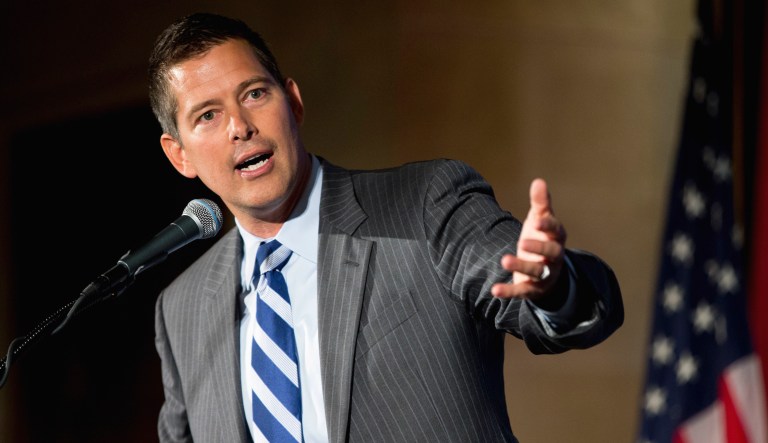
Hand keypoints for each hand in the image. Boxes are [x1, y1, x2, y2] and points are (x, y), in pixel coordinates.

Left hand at [491, 178, 566, 302]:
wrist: (547, 271)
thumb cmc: (542, 238)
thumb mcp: (541, 220)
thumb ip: (541, 203)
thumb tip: (538, 180)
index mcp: (557, 237)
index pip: (556, 230)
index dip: (547, 225)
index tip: (536, 220)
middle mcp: (554, 257)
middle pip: (551, 253)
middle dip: (539, 248)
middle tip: (522, 241)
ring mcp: (544, 275)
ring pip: (536, 272)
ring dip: (521, 266)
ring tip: (504, 260)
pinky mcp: (532, 289)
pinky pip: (522, 292)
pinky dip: (509, 292)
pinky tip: (494, 290)